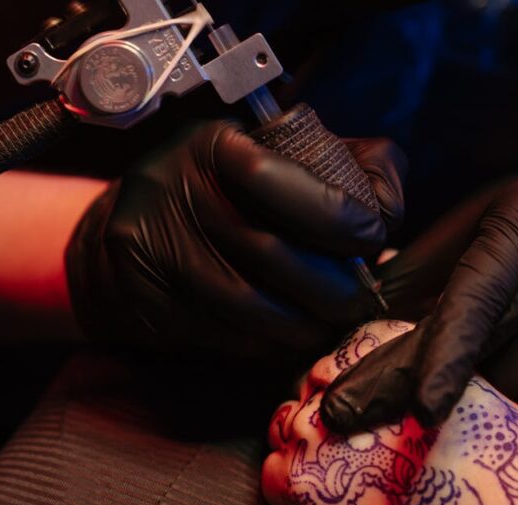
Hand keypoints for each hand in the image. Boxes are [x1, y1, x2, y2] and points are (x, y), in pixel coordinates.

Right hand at [65, 120, 405, 357]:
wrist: (130, 227)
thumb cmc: (227, 190)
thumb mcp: (276, 153)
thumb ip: (344, 164)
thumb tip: (387, 207)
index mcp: (212, 147)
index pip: (274, 179)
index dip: (333, 214)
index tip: (370, 236)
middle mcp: (174, 191)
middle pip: (269, 253)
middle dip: (331, 286)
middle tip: (359, 299)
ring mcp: (155, 249)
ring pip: (249, 306)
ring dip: (304, 325)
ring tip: (328, 323)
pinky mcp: (148, 300)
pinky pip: (224, 335)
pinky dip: (268, 344)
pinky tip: (287, 337)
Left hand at [323, 98, 517, 430]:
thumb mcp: (468, 223)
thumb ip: (412, 276)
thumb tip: (347, 327)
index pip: (478, 306)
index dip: (447, 360)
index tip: (422, 410)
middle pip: (495, 366)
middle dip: (434, 393)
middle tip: (380, 410)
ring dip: (485, 400)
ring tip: (480, 368)